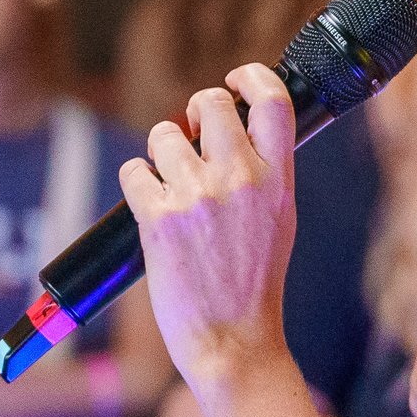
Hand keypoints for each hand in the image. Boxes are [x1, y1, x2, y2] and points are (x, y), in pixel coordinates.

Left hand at [119, 65, 299, 389]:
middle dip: (194, 112)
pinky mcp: (158, 218)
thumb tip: (240, 128)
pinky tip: (151, 205)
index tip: (235, 81)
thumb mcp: (281, 218)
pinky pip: (135, 170)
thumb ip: (267, 171)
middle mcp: (240, 179)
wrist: (232, 340)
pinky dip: (138, 182)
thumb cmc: (255, 283)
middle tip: (192, 135)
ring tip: (171, 185)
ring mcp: (198, 197)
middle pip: (209, 102)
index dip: (250, 76)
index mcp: (278, 178)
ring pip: (163, 134)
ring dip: (161, 153)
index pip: (271, 99)